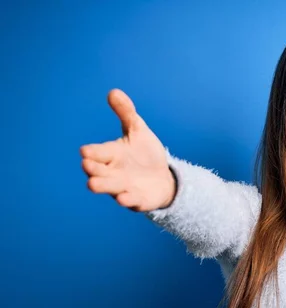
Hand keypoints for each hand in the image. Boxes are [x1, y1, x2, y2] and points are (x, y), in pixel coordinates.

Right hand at [80, 89, 175, 211]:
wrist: (163, 177)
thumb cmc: (145, 153)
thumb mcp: (138, 130)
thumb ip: (126, 113)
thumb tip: (113, 91)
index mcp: (111, 154)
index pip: (97, 152)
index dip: (92, 152)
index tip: (85, 151)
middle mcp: (113, 172)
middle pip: (97, 171)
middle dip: (92, 169)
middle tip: (87, 165)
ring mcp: (123, 187)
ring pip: (109, 187)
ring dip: (102, 185)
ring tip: (93, 184)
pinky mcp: (137, 200)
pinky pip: (131, 201)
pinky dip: (127, 200)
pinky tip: (124, 198)